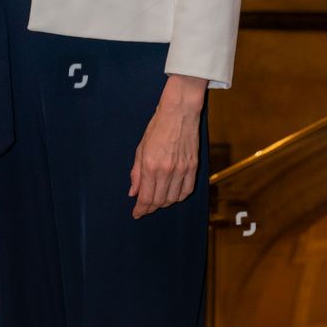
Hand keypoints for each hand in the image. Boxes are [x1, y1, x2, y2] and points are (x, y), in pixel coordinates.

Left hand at [128, 92, 201, 217]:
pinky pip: (187, 190)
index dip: (140, 209)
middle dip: (150, 208)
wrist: (180, 113)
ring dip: (164, 203)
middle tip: (145, 208)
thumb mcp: (140, 149)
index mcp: (150, 166)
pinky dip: (179, 196)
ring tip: (158, 200)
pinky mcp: (193, 167)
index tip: (137, 214)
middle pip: (159, 201)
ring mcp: (182, 169)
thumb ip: (136, 173)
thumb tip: (133, 192)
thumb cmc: (158, 127)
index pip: (145, 197)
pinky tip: (173, 195)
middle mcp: (166, 171)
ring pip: (173, 198)